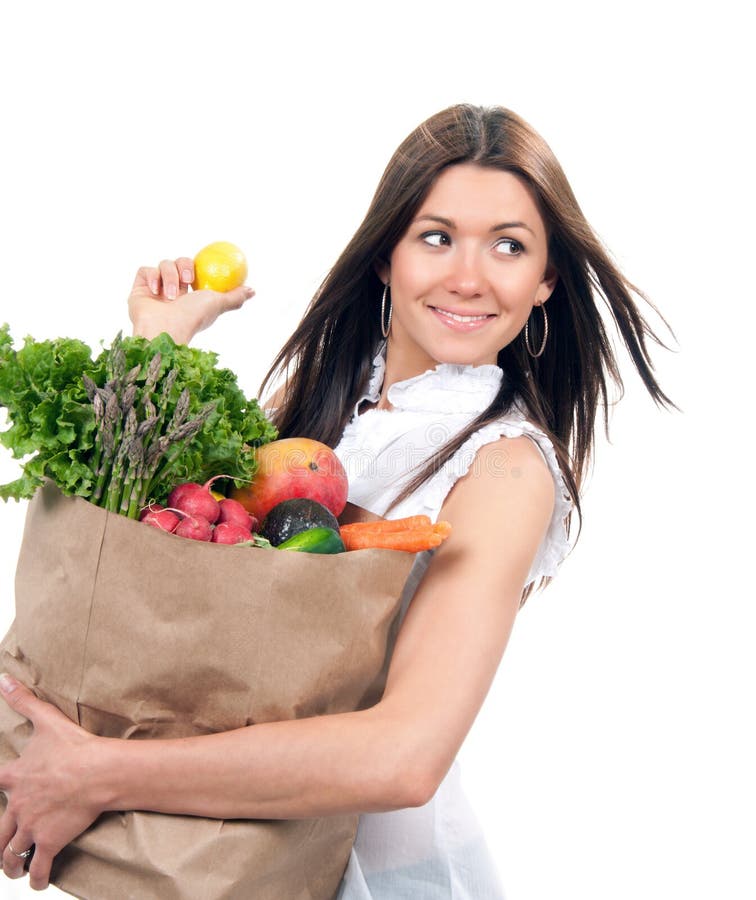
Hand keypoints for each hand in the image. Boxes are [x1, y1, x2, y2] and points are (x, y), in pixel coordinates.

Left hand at [0, 674, 105, 890]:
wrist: (98, 771)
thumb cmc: (74, 746)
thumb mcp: (46, 720)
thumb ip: (24, 701)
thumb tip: (3, 678)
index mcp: (15, 777)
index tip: (0, 791)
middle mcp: (17, 805)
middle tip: (0, 847)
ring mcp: (32, 825)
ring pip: (11, 852)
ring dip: (10, 863)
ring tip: (13, 868)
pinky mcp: (49, 841)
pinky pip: (38, 867)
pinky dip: (36, 878)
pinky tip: (37, 882)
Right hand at [128, 256, 253, 344]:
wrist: (165, 329)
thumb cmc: (192, 319)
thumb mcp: (218, 304)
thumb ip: (234, 297)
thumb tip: (252, 290)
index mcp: (190, 295)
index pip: (194, 270)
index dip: (197, 266)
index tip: (204, 269)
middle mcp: (172, 292)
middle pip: (178, 262)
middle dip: (185, 267)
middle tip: (189, 281)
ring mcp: (155, 291)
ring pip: (163, 264)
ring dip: (171, 277)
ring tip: (172, 297)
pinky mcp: (139, 290)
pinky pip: (145, 270)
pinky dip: (153, 277)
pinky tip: (157, 292)